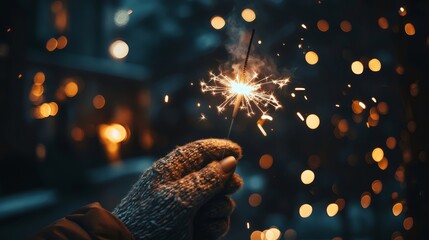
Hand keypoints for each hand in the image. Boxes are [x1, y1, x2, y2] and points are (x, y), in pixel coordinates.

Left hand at [112, 138, 242, 239]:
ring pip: (221, 200)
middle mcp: (183, 186)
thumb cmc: (150, 222)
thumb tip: (231, 161)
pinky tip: (202, 231)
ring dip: (219, 208)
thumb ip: (207, 179)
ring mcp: (191, 208)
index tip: (239, 151)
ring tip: (203, 218)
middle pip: (216, 174)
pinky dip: (215, 226)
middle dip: (226, 181)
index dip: (220, 148)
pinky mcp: (196, 227)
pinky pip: (219, 221)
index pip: (199, 151)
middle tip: (231, 186)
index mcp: (172, 171)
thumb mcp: (179, 198)